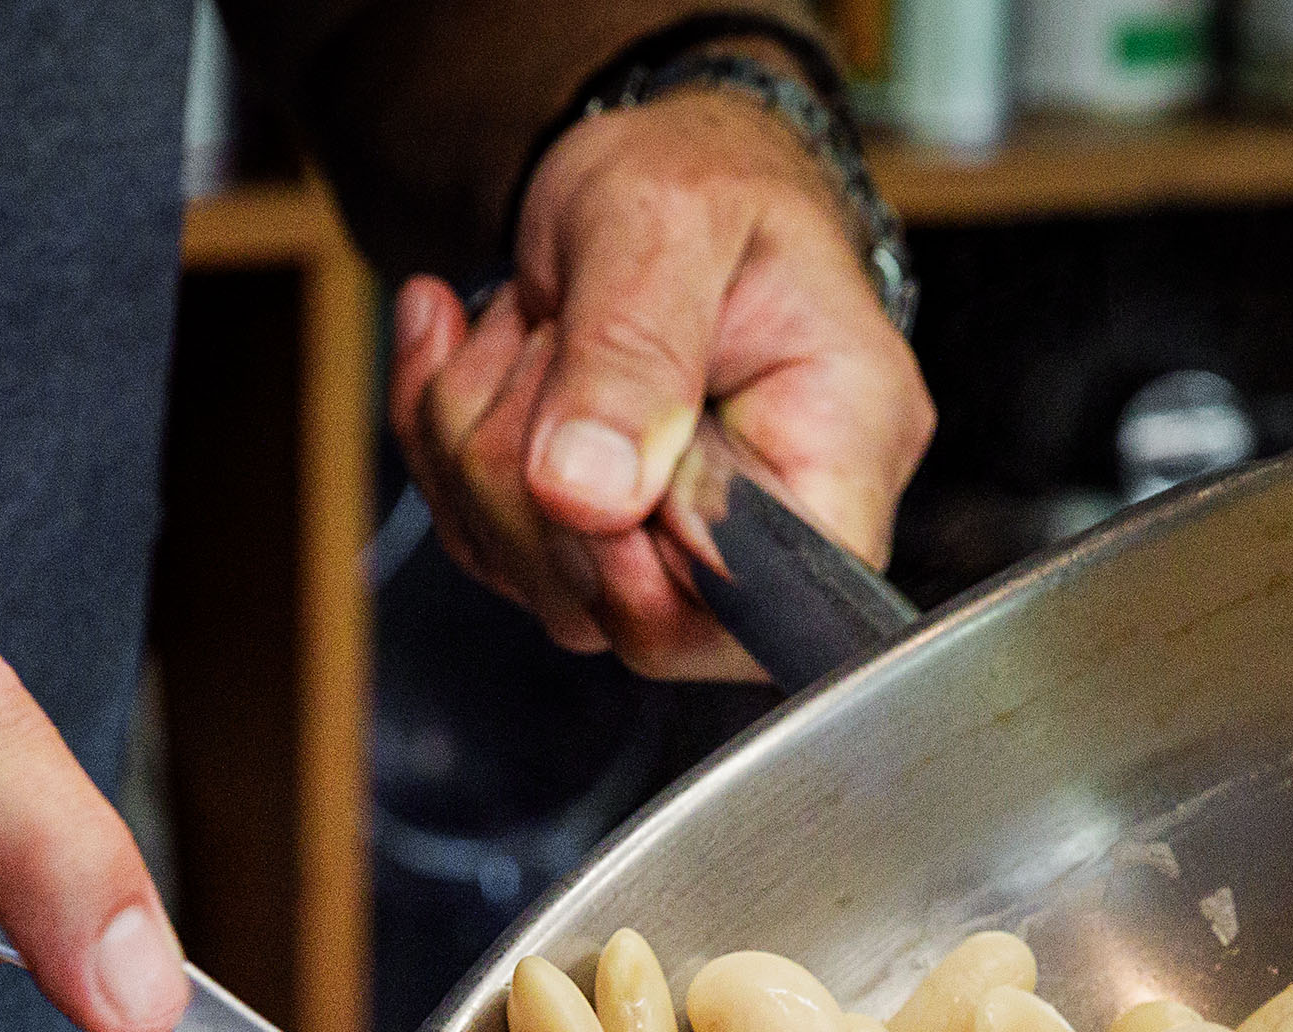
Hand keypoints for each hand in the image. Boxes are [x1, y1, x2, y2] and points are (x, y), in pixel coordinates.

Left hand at [386, 79, 933, 680]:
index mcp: (842, 445)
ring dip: (480, 447)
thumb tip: (589, 496)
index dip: (649, 585)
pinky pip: (488, 543)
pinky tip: (478, 345)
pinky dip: (450, 441)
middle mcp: (772, 517)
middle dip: (530, 477)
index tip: (581, 483)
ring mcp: (677, 540)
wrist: (660, 157)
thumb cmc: (701, 172)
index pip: (763, 613)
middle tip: (545, 336)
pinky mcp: (599, 536)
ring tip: (526, 325)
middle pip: (627, 613)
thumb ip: (630, 353)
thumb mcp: (664, 220)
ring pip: (540, 582)